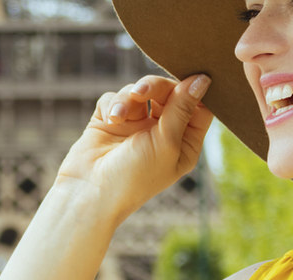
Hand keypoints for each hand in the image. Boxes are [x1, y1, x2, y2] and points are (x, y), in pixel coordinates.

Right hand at [54, 74, 214, 222]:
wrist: (89, 193)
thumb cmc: (134, 177)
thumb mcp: (166, 142)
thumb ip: (183, 108)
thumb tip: (203, 79)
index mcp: (183, 143)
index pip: (199, 107)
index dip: (196, 89)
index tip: (193, 74)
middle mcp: (161, 132)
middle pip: (168, 92)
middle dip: (155, 87)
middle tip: (141, 93)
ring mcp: (135, 126)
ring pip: (139, 91)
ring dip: (128, 98)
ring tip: (119, 116)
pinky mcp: (110, 121)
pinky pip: (115, 97)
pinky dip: (112, 104)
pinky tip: (110, 120)